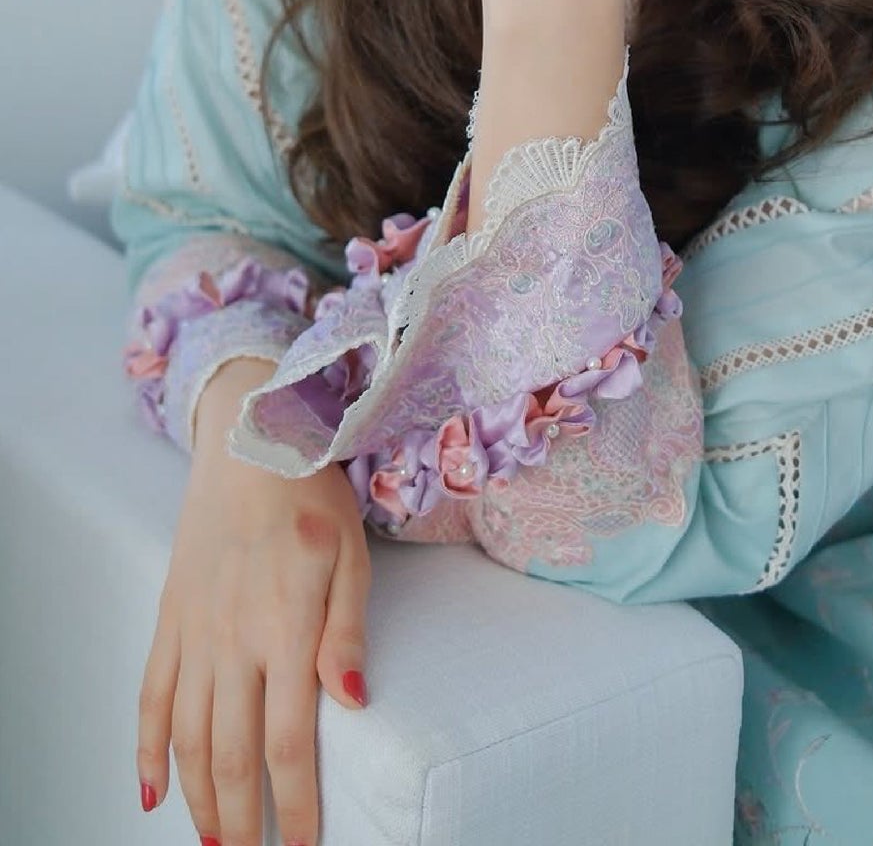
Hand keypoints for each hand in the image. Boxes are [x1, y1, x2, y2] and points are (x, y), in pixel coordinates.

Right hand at [136, 357, 370, 845]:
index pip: (287, 741)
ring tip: (215, 841)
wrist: (248, 439)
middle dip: (243, 819)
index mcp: (284, 624)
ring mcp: (193, 630)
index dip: (296, 805)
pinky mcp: (169, 618)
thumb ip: (347, 632)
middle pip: (232, 753)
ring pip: (188, 736)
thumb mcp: (351, 555)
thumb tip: (351, 704)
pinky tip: (152, 790)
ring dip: (199, 797)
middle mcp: (232, 637)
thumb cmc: (311, 494)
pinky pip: (151, 696)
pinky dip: (148, 748)